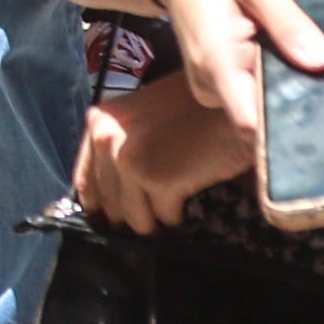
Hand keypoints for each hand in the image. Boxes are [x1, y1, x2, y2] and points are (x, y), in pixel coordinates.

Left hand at [73, 69, 251, 232]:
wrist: (237, 100)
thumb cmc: (196, 107)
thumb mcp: (144, 118)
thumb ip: (121, 147)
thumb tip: (112, 196)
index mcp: (99, 122)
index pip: (86, 182)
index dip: (102, 206)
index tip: (116, 221)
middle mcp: (105, 139)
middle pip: (111, 205)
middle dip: (134, 216)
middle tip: (155, 220)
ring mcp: (130, 160)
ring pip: (137, 220)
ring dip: (156, 223)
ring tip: (171, 217)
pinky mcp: (158, 180)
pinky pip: (165, 220)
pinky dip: (178, 222)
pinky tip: (188, 212)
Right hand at [127, 0, 323, 137]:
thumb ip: (288, 23)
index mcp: (217, 62)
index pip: (252, 125)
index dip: (287, 127)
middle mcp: (208, 84)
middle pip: (259, 117)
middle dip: (294, 100)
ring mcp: (208, 85)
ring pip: (256, 106)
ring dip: (283, 87)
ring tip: (304, 55)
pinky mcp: (213, 80)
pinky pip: (248, 92)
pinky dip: (269, 79)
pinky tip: (283, 54)